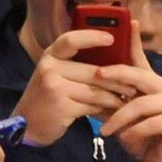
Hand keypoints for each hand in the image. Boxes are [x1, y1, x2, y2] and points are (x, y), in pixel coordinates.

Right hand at [12, 29, 132, 147]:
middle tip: (133, 85)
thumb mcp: (57, 74)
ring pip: (95, 90)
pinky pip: (91, 106)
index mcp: (50, 55)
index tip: (111, 38)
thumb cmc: (49, 96)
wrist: (28, 124)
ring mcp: (54, 87)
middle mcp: (50, 68)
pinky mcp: (61, 107)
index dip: (91, 37)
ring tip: (127, 99)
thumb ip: (76, 65)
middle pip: (92, 71)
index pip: (70, 40)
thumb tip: (112, 59)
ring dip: (114, 97)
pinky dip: (105, 110)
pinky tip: (114, 113)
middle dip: (116, 80)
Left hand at [96, 34, 161, 161]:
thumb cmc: (140, 133)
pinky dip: (134, 131)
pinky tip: (124, 138)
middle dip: (116, 75)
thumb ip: (115, 93)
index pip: (142, 59)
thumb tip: (94, 76)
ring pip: (141, 104)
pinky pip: (151, 123)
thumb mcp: (123, 111)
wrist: (158, 161)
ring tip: (105, 130)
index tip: (128, 22)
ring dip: (120, 117)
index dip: (134, 41)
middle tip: (97, 76)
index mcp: (154, 83)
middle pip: (140, 76)